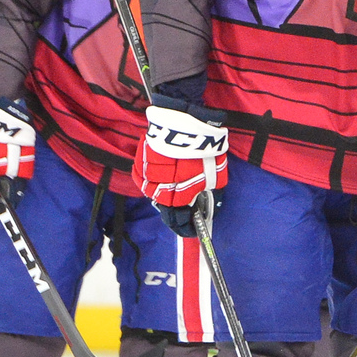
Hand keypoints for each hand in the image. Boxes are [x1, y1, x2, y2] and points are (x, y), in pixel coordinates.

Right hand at [135, 101, 227, 237]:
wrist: (186, 126)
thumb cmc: (204, 154)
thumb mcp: (217, 178)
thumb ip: (213, 194)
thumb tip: (213, 205)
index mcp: (176, 200)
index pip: (177, 222)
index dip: (184, 228)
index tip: (190, 230)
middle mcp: (158, 192)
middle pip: (164, 208)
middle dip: (175, 212)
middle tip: (184, 209)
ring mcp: (146, 176)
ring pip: (152, 192)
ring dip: (162, 193)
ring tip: (172, 188)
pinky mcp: (140, 161)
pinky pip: (142, 175)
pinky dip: (150, 178)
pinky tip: (158, 174)